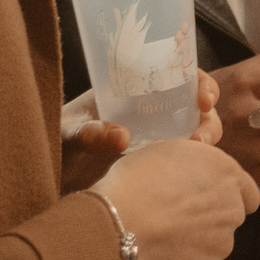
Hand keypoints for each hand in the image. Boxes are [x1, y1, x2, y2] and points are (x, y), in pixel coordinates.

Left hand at [61, 71, 222, 190]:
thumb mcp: (71, 130)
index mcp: (141, 90)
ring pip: (197, 140)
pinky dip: (192, 170)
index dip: (203, 86)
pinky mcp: (157, 166)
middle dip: (209, 124)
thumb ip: (90, 131)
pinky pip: (183, 165)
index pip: (184, 78)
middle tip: (199, 141)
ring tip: (194, 164)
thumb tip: (122, 137)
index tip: (205, 100)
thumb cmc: (60, 137)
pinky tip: (185, 181)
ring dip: (203, 150)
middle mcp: (156, 113)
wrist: (51, 167)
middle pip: (199, 112)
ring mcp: (159, 140)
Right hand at [95, 139, 259, 259]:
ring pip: (216, 244)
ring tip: (164, 236)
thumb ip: (195, 164)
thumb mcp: (170, 151)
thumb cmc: (138, 179)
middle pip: (231, 218)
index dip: (229, 196)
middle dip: (211, 219)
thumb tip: (197, 172)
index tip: (207, 199)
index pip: (248, 193)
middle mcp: (233, 208)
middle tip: (177, 217)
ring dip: (198, 241)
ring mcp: (223, 242)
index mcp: (228, 174)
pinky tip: (161, 254)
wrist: (121, 221)